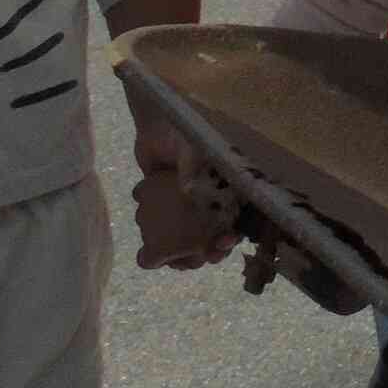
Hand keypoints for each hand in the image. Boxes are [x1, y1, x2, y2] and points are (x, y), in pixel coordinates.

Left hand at [130, 108, 242, 271]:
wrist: (157, 123)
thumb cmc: (182, 132)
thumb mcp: (193, 148)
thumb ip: (193, 168)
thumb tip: (188, 191)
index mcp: (224, 189)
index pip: (234, 218)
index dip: (230, 234)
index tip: (224, 243)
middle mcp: (209, 200)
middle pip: (212, 234)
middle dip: (209, 251)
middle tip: (200, 259)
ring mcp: (186, 205)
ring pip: (189, 239)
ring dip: (185, 254)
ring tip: (176, 263)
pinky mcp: (165, 206)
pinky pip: (165, 232)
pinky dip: (160, 246)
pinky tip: (153, 255)